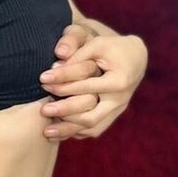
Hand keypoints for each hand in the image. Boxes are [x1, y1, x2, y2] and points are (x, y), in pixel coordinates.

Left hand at [39, 24, 146, 139]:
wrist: (134, 58)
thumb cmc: (111, 48)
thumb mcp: (96, 44)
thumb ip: (77, 53)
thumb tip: (55, 62)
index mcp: (117, 81)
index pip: (85, 85)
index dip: (62, 81)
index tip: (42, 79)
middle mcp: (119, 100)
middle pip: (90, 115)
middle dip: (64, 112)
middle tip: (43, 110)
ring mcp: (117, 110)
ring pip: (92, 127)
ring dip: (68, 130)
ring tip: (46, 131)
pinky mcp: (113, 115)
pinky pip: (95, 129)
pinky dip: (77, 131)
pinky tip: (59, 132)